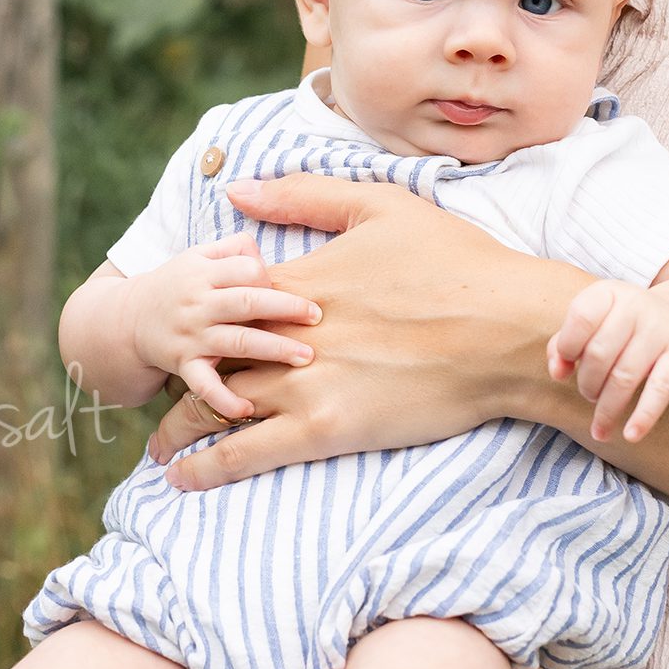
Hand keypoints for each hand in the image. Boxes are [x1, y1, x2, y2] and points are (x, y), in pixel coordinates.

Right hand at [127, 232, 323, 421]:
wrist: (123, 321)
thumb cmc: (177, 286)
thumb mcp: (198, 256)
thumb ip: (235, 249)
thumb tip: (269, 259)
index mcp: (205, 272)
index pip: (247, 268)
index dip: (272, 278)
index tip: (290, 291)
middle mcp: (199, 303)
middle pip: (247, 301)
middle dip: (285, 307)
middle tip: (317, 316)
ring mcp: (191, 335)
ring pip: (237, 341)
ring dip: (273, 349)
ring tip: (307, 357)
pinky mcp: (183, 365)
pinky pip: (204, 385)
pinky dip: (224, 398)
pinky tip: (248, 409)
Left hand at [144, 173, 589, 490]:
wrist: (509, 328)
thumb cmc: (458, 262)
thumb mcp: (382, 206)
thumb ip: (305, 196)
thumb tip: (239, 189)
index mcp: (302, 282)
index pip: (224, 300)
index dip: (200, 317)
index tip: (186, 330)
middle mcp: (290, 334)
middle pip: (210, 357)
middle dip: (181, 377)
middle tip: (161, 394)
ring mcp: (306, 383)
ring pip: (218, 407)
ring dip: (181, 428)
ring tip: (159, 448)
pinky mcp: (328, 428)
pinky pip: (249, 453)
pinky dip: (208, 468)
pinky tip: (183, 479)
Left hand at [547, 280, 668, 442]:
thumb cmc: (626, 330)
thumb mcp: (595, 325)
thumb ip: (564, 345)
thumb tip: (557, 373)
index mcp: (609, 293)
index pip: (581, 317)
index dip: (568, 347)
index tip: (569, 366)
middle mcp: (637, 305)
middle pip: (599, 353)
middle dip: (588, 384)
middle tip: (590, 394)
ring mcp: (662, 329)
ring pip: (625, 376)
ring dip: (608, 408)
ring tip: (601, 425)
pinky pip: (660, 390)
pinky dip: (643, 416)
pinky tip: (630, 435)